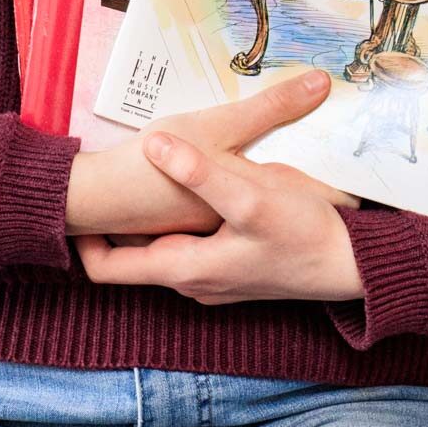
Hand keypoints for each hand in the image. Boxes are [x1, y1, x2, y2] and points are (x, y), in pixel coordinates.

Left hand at [72, 74, 364, 304]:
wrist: (353, 264)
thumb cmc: (303, 232)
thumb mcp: (250, 195)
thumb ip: (200, 172)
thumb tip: (154, 145)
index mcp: (183, 268)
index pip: (105, 269)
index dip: (81, 237)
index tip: (74, 200)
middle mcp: (192, 280)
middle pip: (129, 253)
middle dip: (113, 218)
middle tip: (104, 169)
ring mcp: (214, 275)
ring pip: (161, 245)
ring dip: (149, 214)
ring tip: (141, 167)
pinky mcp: (234, 262)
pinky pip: (189, 241)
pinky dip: (179, 215)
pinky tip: (193, 182)